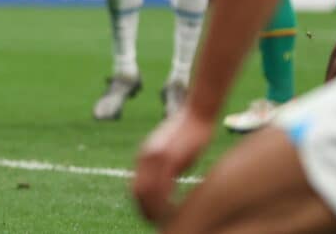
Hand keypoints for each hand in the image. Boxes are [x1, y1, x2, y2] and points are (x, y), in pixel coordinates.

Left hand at [132, 107, 213, 225]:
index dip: (144, 206)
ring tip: (166, 220)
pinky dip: (165, 201)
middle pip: (138, 193)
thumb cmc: (191, 133)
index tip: (153, 218)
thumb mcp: (175, 154)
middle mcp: (145, 157)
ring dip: (155, 209)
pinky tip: (175, 209)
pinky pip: (161, 185)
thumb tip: (167, 188)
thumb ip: (167, 170)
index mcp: (145, 157)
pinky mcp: (168, 156)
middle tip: (158, 223)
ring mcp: (155, 156)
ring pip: (147, 192)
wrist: (198, 112)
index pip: (137, 189)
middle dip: (147, 212)